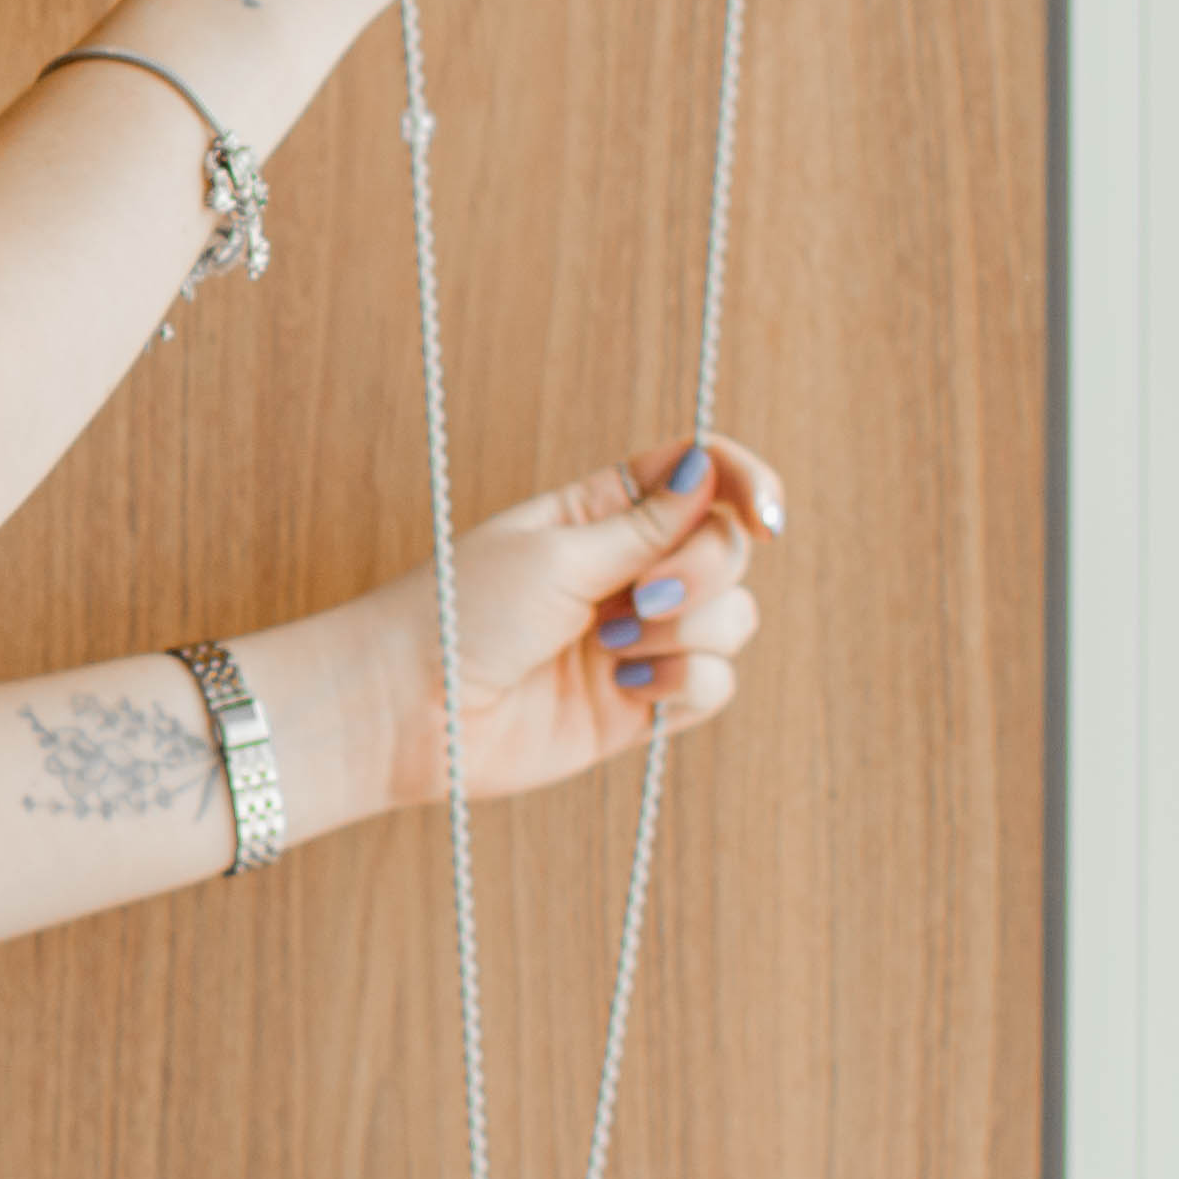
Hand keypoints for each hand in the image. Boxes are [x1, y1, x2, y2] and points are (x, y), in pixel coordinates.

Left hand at [297, 434, 784, 819]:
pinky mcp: (644, 702)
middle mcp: (630, 568)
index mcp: (602, 510)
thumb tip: (709, 467)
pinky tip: (626, 687)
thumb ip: (644, 525)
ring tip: (613, 647)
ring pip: (732, 619)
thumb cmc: (463, 614)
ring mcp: (641, 636)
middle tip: (642, 596)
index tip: (765, 513)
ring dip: (689, 630)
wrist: (413, 710)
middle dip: (703, 571)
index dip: (744, 482)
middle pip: (728, 547)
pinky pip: (713, 683)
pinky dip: (684, 682)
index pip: (700, 473)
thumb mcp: (557, 554)